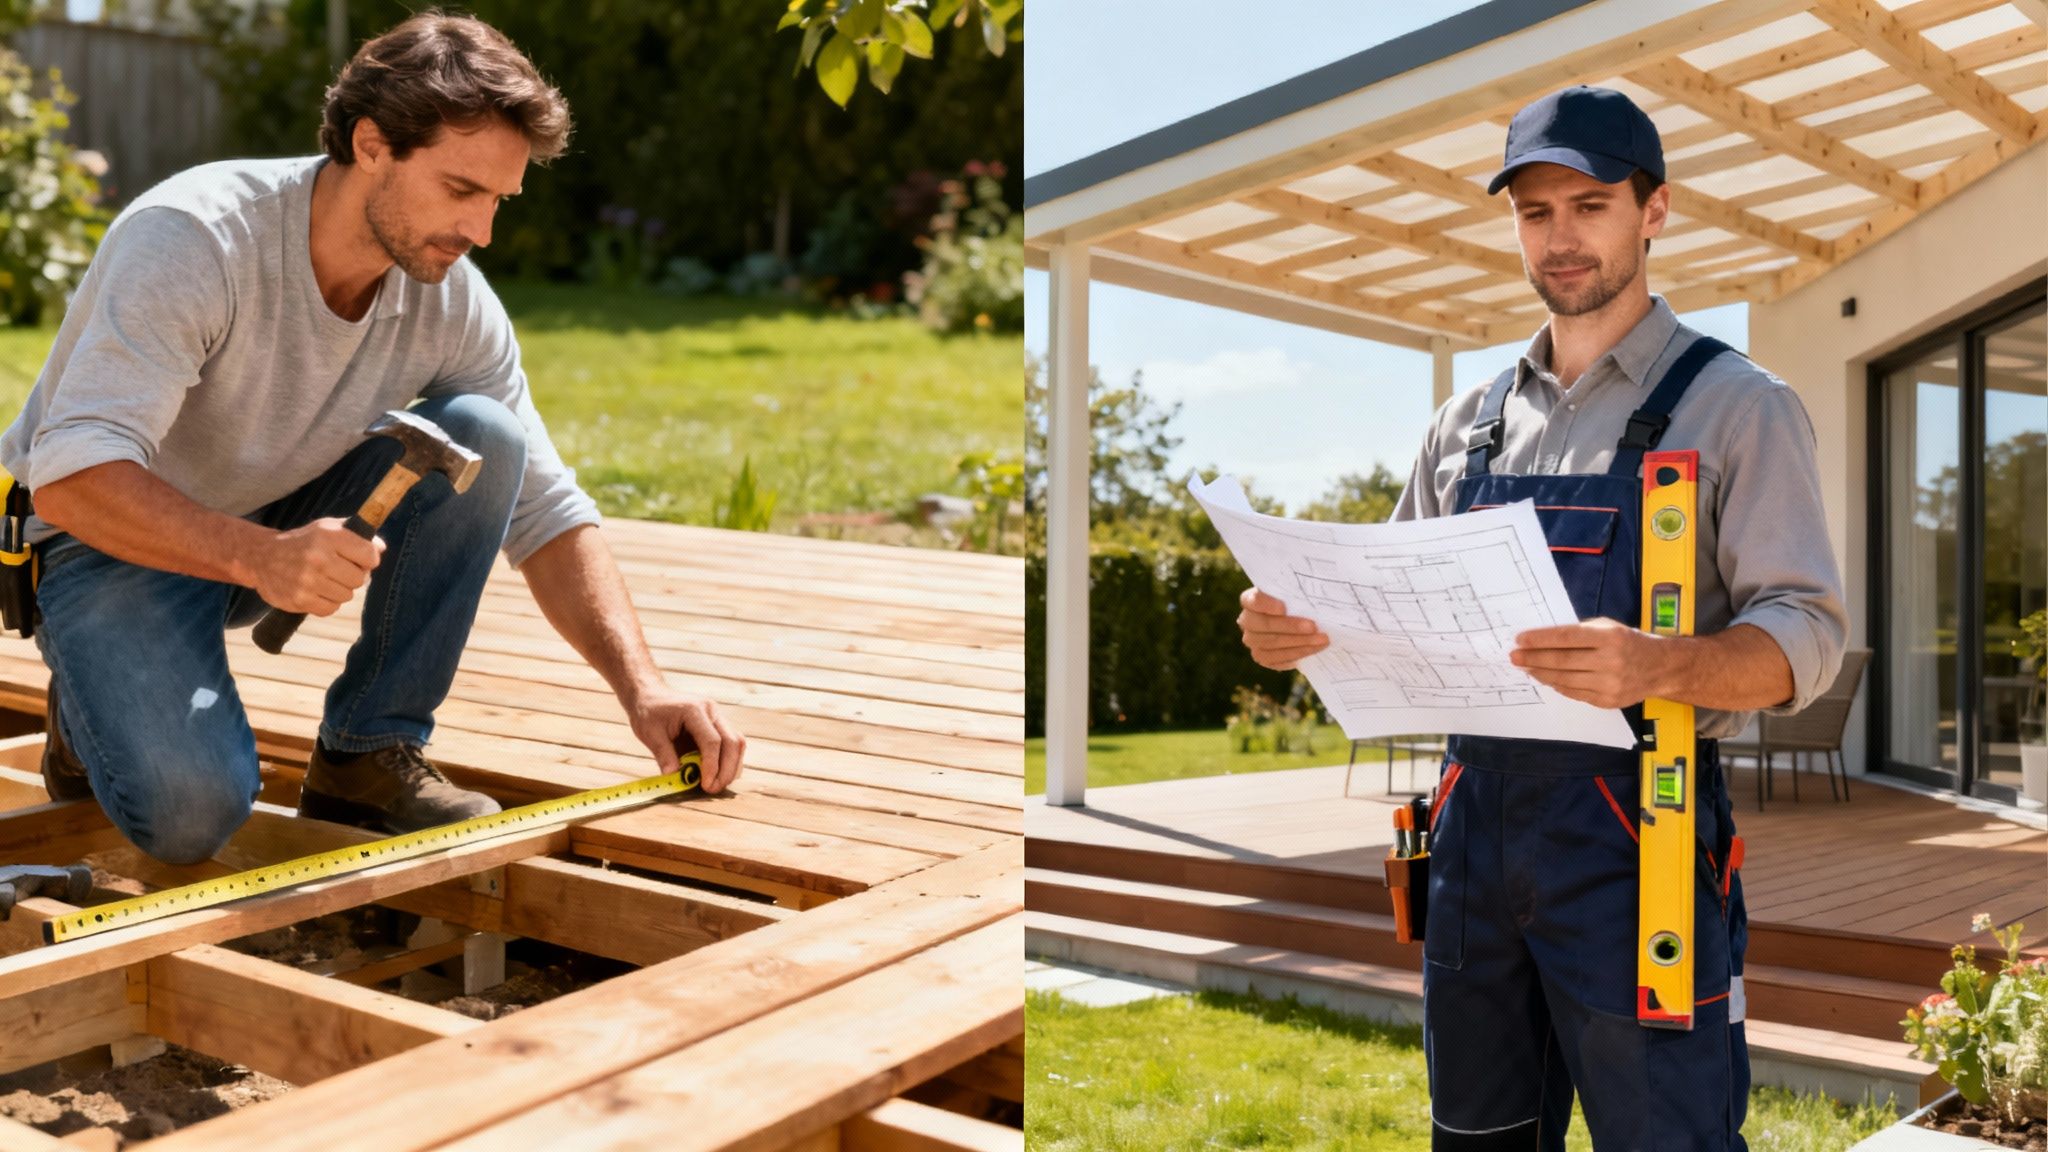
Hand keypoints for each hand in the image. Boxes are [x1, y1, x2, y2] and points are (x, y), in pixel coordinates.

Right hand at [251, 518, 383, 615]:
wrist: (261, 556)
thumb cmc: (302, 542)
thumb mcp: (327, 528)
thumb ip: (356, 536)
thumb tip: (381, 548)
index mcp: (329, 536)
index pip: (370, 556)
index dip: (368, 559)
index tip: (359, 559)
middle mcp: (319, 558)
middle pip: (359, 579)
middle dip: (352, 576)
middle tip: (338, 570)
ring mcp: (308, 581)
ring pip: (347, 596)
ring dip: (339, 590)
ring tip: (323, 579)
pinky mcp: (299, 600)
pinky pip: (331, 609)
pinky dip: (327, 603)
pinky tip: (315, 591)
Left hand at [626, 684, 743, 793]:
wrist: (651, 695)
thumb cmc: (649, 712)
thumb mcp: (650, 734)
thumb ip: (664, 755)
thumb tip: (675, 778)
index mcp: (695, 710)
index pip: (712, 741)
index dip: (712, 766)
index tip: (706, 785)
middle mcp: (712, 711)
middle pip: (733, 742)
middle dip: (727, 769)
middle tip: (714, 789)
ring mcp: (718, 717)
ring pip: (737, 743)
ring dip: (731, 767)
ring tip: (716, 785)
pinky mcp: (718, 725)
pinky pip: (731, 744)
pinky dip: (728, 761)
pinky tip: (716, 775)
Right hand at [1237, 588, 1328, 670]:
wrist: (1295, 622)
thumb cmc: (1296, 601)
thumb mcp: (1295, 592)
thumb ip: (1297, 592)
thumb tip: (1312, 593)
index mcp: (1250, 600)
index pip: (1253, 600)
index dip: (1266, 604)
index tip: (1283, 607)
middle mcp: (1247, 621)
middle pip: (1264, 625)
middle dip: (1291, 627)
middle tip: (1313, 627)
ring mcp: (1252, 641)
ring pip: (1273, 644)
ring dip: (1300, 643)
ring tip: (1321, 640)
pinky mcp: (1261, 657)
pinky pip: (1277, 659)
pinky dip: (1297, 655)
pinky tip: (1313, 650)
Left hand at [1510, 618, 1667, 709]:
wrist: (1660, 668)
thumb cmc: (1628, 642)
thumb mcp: (1608, 627)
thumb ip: (1579, 633)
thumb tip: (1542, 641)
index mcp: (1610, 637)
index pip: (1566, 637)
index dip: (1540, 639)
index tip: (1520, 640)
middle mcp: (1610, 661)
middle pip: (1562, 661)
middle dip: (1533, 658)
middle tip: (1515, 657)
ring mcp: (1609, 684)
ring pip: (1565, 680)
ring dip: (1541, 674)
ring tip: (1526, 667)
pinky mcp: (1608, 701)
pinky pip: (1574, 693)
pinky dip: (1557, 685)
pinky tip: (1545, 678)